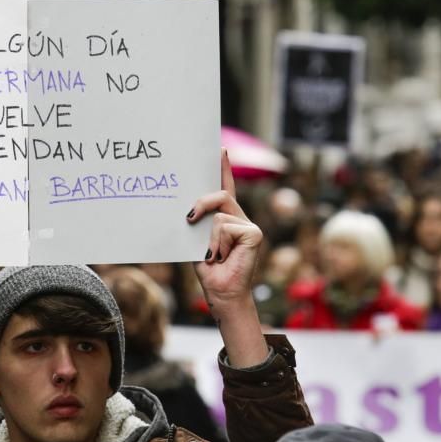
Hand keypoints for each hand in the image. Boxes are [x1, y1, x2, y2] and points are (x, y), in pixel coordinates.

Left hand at [186, 149, 262, 313]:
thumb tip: (187, 208)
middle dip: (201, 204)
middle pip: (219, 196)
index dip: (224, 169)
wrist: (221, 292)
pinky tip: (222, 257)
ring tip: (213, 256)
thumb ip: (197, 222)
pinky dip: (217, 244)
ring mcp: (249, 225)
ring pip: (218, 216)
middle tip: (189, 218)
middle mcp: (240, 218)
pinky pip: (225, 227)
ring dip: (208, 239)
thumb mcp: (196, 241)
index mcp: (227, 219)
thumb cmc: (208, 269)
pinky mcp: (254, 233)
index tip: (220, 149)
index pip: (225, 189)